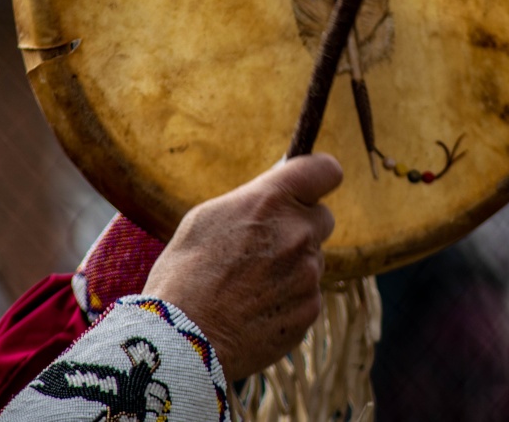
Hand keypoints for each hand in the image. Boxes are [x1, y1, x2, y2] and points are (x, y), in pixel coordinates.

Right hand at [143, 153, 341, 380]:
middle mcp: (298, 233)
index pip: (324, 170)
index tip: (309, 183)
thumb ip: (252, 200)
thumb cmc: (184, 274)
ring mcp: (308, 274)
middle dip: (302, 225)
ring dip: (293, 266)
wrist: (184, 339)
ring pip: (313, 260)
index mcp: (271, 201)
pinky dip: (289, 299)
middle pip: (322, 218)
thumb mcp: (207, 218)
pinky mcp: (310, 310)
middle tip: (267, 244)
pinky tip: (255, 309)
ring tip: (250, 285)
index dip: (319, 174)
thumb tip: (275, 192)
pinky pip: (308, 295)